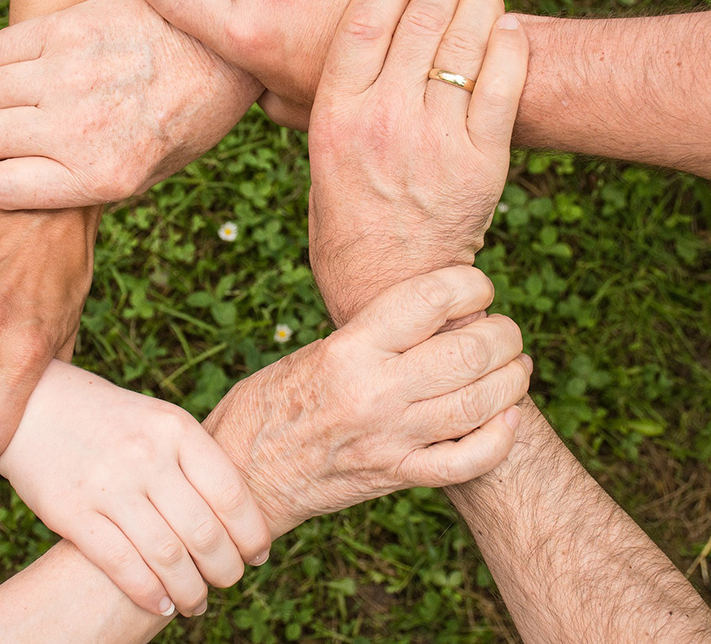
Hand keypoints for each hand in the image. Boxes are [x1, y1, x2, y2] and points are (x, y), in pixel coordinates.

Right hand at [0, 0, 261, 208]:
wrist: (220, 56)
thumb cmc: (182, 122)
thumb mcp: (144, 177)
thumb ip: (81, 185)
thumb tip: (15, 184)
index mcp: (99, 177)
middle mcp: (79, 129)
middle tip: (11, 133)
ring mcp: (70, 75)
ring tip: (25, 97)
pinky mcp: (69, 29)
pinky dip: (1, 61)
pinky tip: (30, 65)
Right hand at [0, 361, 271, 617]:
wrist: (34, 405)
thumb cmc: (109, 419)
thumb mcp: (158, 420)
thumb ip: (194, 460)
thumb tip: (240, 517)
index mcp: (175, 428)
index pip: (230, 493)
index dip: (251, 533)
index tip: (258, 555)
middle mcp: (146, 454)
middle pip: (204, 532)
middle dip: (226, 569)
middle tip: (229, 582)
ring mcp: (108, 484)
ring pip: (167, 556)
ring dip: (191, 591)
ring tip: (198, 602)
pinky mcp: (71, 512)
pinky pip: (121, 564)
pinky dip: (149, 593)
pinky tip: (162, 604)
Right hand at [204, 266, 528, 535]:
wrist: (243, 475)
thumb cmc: (269, 404)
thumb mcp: (314, 353)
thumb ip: (372, 337)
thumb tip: (434, 318)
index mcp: (348, 349)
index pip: (430, 299)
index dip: (470, 284)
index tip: (477, 287)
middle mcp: (374, 391)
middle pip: (470, 351)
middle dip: (504, 334)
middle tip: (504, 330)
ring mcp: (390, 438)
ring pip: (481, 403)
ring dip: (512, 379)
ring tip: (515, 366)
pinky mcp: (397, 476)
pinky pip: (468, 460)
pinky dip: (500, 438)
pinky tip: (507, 418)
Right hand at [307, 0, 528, 324]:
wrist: (389, 287)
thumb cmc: (346, 223)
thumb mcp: (317, 161)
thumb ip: (324, 108)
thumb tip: (325, 56)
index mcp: (335, 118)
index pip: (364, 19)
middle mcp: (383, 121)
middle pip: (420, 18)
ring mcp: (436, 140)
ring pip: (466, 40)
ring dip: (477, 5)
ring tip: (478, 1)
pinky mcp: (481, 161)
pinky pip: (505, 80)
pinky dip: (510, 43)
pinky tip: (506, 31)